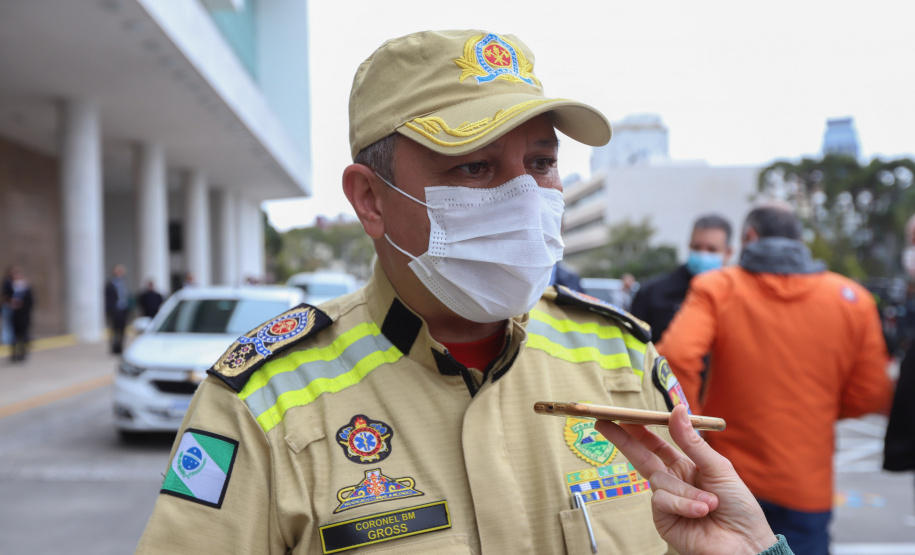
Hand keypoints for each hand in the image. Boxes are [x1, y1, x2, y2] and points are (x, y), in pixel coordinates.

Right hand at [594, 405, 777, 554]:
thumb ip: (692, 442)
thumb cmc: (738, 507)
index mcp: (686, 466)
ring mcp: (665, 502)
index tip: (624, 414)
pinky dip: (682, 504)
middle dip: (623, 440)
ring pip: (659, 481)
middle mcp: (672, 482)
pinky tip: (700, 512)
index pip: (657, 444)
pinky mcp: (662, 520)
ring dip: (685, 492)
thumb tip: (676, 409)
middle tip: (603, 423)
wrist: (744, 545)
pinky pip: (661, 501)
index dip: (641, 429)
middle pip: (642, 456)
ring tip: (709, 505)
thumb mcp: (718, 467)